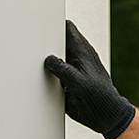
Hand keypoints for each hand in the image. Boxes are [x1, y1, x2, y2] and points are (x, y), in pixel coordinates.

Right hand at [44, 19, 135, 138]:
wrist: (105, 115)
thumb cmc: (99, 96)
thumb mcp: (77, 80)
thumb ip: (61, 68)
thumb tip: (49, 60)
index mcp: (82, 51)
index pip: (67, 29)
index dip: (55, 24)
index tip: (42, 25)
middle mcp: (76, 58)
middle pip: (58, 42)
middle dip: (46, 42)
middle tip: (34, 45)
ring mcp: (71, 69)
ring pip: (54, 58)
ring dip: (45, 59)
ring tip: (33, 61)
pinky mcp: (67, 82)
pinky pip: (53, 73)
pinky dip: (46, 73)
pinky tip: (39, 77)